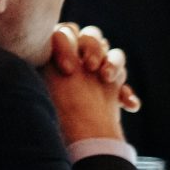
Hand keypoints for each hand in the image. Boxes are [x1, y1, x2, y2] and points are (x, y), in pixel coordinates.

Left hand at [44, 23, 133, 146]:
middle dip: (93, 49)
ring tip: (107, 80)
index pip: (66, 32)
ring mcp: (95, 68)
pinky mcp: (111, 84)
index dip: (67, 46)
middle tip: (91, 68)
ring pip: (112, 52)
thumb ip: (45, 60)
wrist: (66, 137)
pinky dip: (126, 90)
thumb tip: (42, 42)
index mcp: (54, 50)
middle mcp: (75, 55)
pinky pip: (124, 77)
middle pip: (92, 36)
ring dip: (114, 63)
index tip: (68, 70)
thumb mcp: (40, 83)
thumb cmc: (47, 109)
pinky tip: (129, 104)